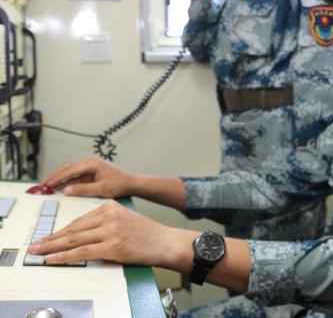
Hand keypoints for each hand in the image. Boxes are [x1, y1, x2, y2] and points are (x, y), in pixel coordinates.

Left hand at [27, 201, 190, 268]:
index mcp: (110, 206)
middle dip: (50, 239)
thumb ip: (103, 222)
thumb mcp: (123, 218)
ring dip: (52, 247)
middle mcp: (108, 216)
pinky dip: (64, 257)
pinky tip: (53, 259)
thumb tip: (79, 235)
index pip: (79, 220)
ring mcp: (110, 231)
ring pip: (74, 240)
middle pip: (72, 229)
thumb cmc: (146, 233)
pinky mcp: (112, 247)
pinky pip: (82, 253)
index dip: (60, 231)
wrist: (164, 241)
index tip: (47, 237)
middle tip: (34, 245)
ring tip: (38, 252)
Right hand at [43, 156, 138, 197]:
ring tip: (49, 184)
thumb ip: (82, 189)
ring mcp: (91, 165)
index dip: (57, 177)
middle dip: (55, 175)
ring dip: (60, 177)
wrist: (131, 183)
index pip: (70, 169)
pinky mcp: (92, 170)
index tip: (47, 183)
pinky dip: (67, 179)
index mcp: (93, 163)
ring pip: (71, 169)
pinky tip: (60, 185)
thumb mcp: (101, 189)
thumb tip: (65, 190)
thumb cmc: (119, 185)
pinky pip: (76, 173)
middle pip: (68, 167)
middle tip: (44, 184)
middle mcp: (90, 161)